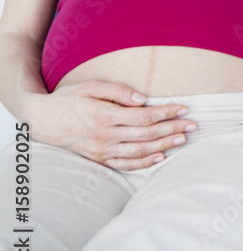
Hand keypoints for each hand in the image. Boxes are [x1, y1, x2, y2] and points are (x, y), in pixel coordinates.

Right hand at [23, 81, 196, 169]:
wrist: (42, 121)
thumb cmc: (68, 99)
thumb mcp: (90, 86)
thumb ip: (118, 92)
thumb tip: (143, 99)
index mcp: (105, 116)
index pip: (144, 117)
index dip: (166, 113)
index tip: (183, 108)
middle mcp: (105, 136)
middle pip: (146, 135)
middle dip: (172, 129)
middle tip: (193, 125)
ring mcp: (102, 151)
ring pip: (140, 151)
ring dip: (164, 146)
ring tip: (183, 140)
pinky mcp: (99, 159)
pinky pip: (125, 164)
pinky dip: (144, 163)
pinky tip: (160, 158)